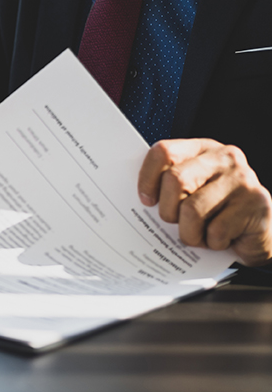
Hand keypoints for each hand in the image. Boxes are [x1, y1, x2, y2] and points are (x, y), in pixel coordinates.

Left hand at [138, 139, 271, 265]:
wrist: (256, 234)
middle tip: (175, 221)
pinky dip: (212, 243)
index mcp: (202, 148)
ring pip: (192, 210)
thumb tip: (133, 197)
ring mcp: (244, 179)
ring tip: (199, 235)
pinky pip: (216, 231)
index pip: (164, 152)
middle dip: (168, 210)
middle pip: (175, 180)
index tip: (146, 200)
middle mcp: (225, 158)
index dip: (147, 178)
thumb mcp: (189, 191)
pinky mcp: (257, 204)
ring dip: (189, 233)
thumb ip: (167, 185)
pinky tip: (220, 239)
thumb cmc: (213, 212)